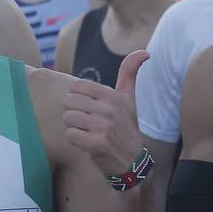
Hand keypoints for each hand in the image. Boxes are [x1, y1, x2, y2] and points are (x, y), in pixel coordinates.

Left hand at [64, 50, 150, 178]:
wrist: (132, 160)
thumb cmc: (126, 126)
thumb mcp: (129, 98)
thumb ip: (130, 72)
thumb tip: (144, 52)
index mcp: (113, 95)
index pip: (77, 86)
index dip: (79, 98)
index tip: (90, 108)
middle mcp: (109, 109)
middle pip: (69, 102)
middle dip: (75, 113)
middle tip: (89, 123)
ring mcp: (102, 126)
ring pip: (68, 118)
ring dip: (74, 127)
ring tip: (89, 132)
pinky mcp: (96, 143)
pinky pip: (70, 134)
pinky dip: (76, 140)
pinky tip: (88, 142)